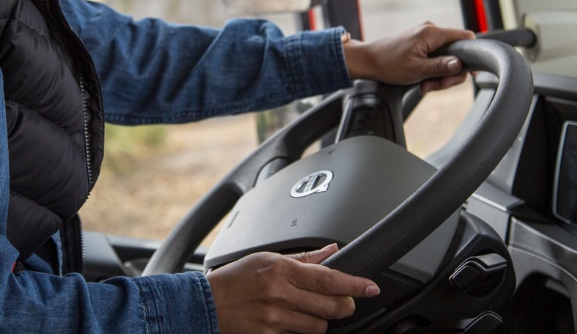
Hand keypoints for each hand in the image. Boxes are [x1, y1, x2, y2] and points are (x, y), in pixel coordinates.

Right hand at [206, 244, 379, 333]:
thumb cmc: (235, 278)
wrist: (206, 304)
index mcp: (281, 270)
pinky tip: (292, 319)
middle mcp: (280, 294)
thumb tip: (331, 251)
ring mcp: (275, 319)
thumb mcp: (267, 258)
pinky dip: (301, 329)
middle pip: (331, 306)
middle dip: (343, 305)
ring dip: (321, 319)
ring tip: (308, 309)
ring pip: (319, 326)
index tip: (371, 288)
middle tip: (344, 301)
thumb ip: (303, 258)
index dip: (354, 284)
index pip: (328, 279)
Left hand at [342, 22, 474, 92]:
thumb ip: (441, 67)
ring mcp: (425, 36)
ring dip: (439, 75)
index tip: (468, 74)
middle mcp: (430, 30)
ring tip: (424, 85)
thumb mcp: (417, 70)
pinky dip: (432, 70)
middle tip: (434, 86)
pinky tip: (422, 80)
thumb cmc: (388, 64)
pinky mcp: (420, 43)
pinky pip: (436, 57)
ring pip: (446, 57)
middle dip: (449, 73)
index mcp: (432, 33)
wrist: (367, 60)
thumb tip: (461, 64)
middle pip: (456, 52)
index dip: (472, 56)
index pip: (465, 37)